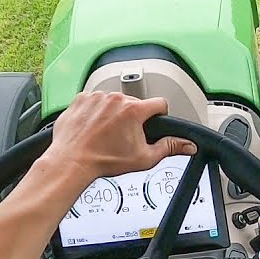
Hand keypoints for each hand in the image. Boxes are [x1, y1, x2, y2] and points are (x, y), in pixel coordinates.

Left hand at [41, 92, 195, 186]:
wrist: (72, 161)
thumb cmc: (103, 161)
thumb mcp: (144, 158)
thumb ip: (169, 147)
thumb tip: (188, 145)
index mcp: (134, 110)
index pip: (159, 103)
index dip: (159, 115)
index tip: (151, 123)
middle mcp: (116, 99)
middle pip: (134, 104)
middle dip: (132, 118)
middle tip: (123, 136)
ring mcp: (97, 97)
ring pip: (113, 102)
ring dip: (112, 114)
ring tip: (105, 133)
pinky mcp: (81, 98)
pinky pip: (95, 101)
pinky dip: (95, 111)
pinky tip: (93, 128)